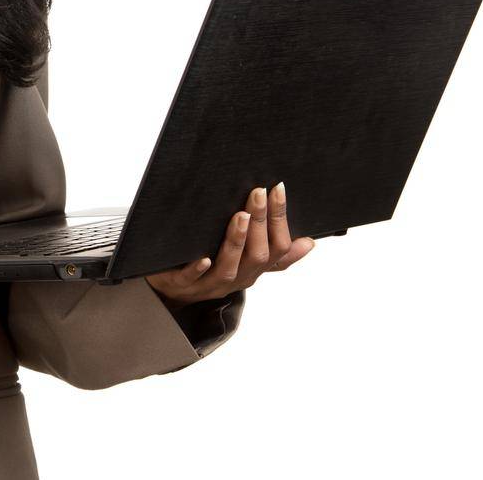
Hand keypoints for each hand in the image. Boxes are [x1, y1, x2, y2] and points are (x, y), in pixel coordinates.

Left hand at [144, 181, 315, 307]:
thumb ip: (275, 254)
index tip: (279, 189)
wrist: (173, 293)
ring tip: (241, 216)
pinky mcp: (182, 285)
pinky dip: (198, 269)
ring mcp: (209, 284)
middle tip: (259, 192)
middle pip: (256, 256)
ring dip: (236, 241)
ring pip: (228, 268)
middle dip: (260, 223)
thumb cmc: (213, 269)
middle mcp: (236, 278)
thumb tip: (310, 242)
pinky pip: (191, 279)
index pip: (277, 248)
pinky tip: (203, 257)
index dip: (280, 220)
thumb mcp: (247, 262)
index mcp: (253, 270)